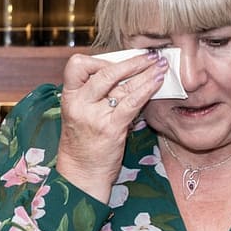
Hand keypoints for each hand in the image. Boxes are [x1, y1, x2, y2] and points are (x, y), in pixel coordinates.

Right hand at [55, 50, 168, 202]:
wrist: (82, 173)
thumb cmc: (84, 143)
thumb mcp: (81, 114)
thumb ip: (95, 94)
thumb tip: (124, 73)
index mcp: (69, 97)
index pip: (78, 65)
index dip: (99, 60)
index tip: (116, 63)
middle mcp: (79, 104)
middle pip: (104, 71)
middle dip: (131, 62)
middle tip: (149, 56)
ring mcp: (94, 116)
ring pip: (122, 85)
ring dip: (146, 72)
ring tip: (161, 65)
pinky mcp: (111, 128)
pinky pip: (132, 102)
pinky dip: (147, 88)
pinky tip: (157, 81)